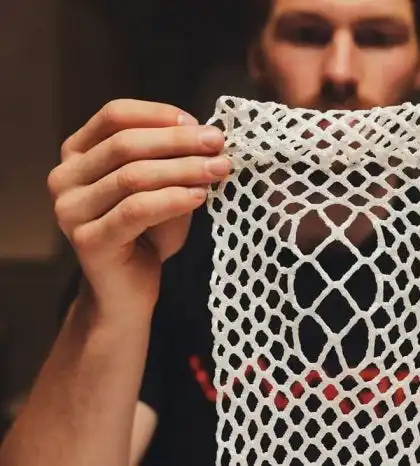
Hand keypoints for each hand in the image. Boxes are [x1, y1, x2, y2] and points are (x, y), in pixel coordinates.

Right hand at [48, 100, 227, 312]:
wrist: (128, 291)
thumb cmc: (148, 234)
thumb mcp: (162, 187)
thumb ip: (174, 161)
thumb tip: (206, 136)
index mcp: (78, 154)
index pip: (114, 115)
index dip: (159, 114)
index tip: (199, 123)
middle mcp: (64, 178)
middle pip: (125, 144)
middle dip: (179, 141)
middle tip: (218, 144)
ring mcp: (70, 210)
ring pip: (133, 175)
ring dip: (183, 169)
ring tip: (218, 169)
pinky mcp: (88, 240)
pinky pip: (136, 210)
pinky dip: (173, 199)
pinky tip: (200, 197)